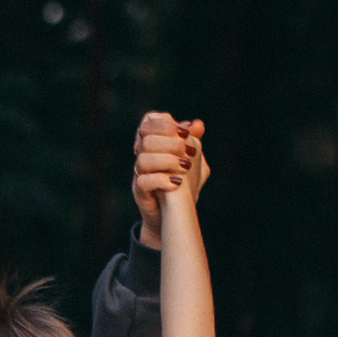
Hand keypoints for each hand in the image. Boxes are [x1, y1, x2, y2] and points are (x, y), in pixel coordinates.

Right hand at [132, 111, 207, 247]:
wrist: (172, 215)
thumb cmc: (182, 185)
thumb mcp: (192, 161)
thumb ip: (193, 141)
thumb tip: (198, 125)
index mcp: (155, 145)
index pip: (148, 121)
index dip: (164, 123)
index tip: (183, 133)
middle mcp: (144, 157)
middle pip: (147, 139)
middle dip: (170, 142)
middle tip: (189, 152)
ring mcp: (140, 175)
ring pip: (143, 159)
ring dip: (167, 161)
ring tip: (185, 167)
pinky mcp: (140, 193)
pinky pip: (143, 182)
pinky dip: (161, 180)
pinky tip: (176, 183)